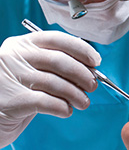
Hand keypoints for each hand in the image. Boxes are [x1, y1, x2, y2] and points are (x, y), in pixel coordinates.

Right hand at [0, 31, 100, 147]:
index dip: (81, 49)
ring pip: (55, 83)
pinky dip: (62, 107)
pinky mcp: (12, 101)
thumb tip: (90, 70)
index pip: (58, 39)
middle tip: (92, 85)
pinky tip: (67, 110)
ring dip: (76, 94)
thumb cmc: (19, 87)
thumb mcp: (33, 67)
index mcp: (24, 44)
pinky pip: (46, 102)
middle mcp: (15, 56)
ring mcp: (12, 78)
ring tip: (84, 102)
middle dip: (82, 74)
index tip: (96, 61)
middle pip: (59, 61)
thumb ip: (56, 65)